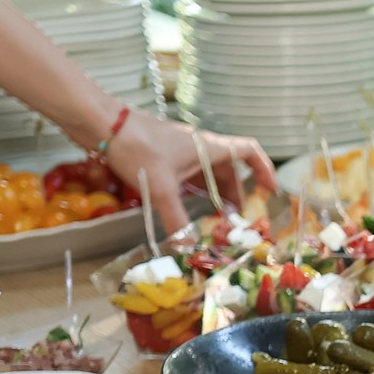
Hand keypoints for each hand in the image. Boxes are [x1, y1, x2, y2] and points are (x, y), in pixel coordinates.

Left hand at [104, 110, 277, 237]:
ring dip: (215, 195)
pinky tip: (188, 208)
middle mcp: (200, 148)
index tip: (270, 191)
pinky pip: (190, 176)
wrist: (103, 125)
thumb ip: (177, 220)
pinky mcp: (165, 157)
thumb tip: (189, 248)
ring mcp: (182, 152)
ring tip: (216, 219)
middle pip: (229, 171)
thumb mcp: (160, 188)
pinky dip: (195, 192)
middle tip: (238, 219)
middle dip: (237, 195)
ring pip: (208, 175)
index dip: (264, 170)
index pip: (249, 152)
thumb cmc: (138, 147)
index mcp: (209, 148)